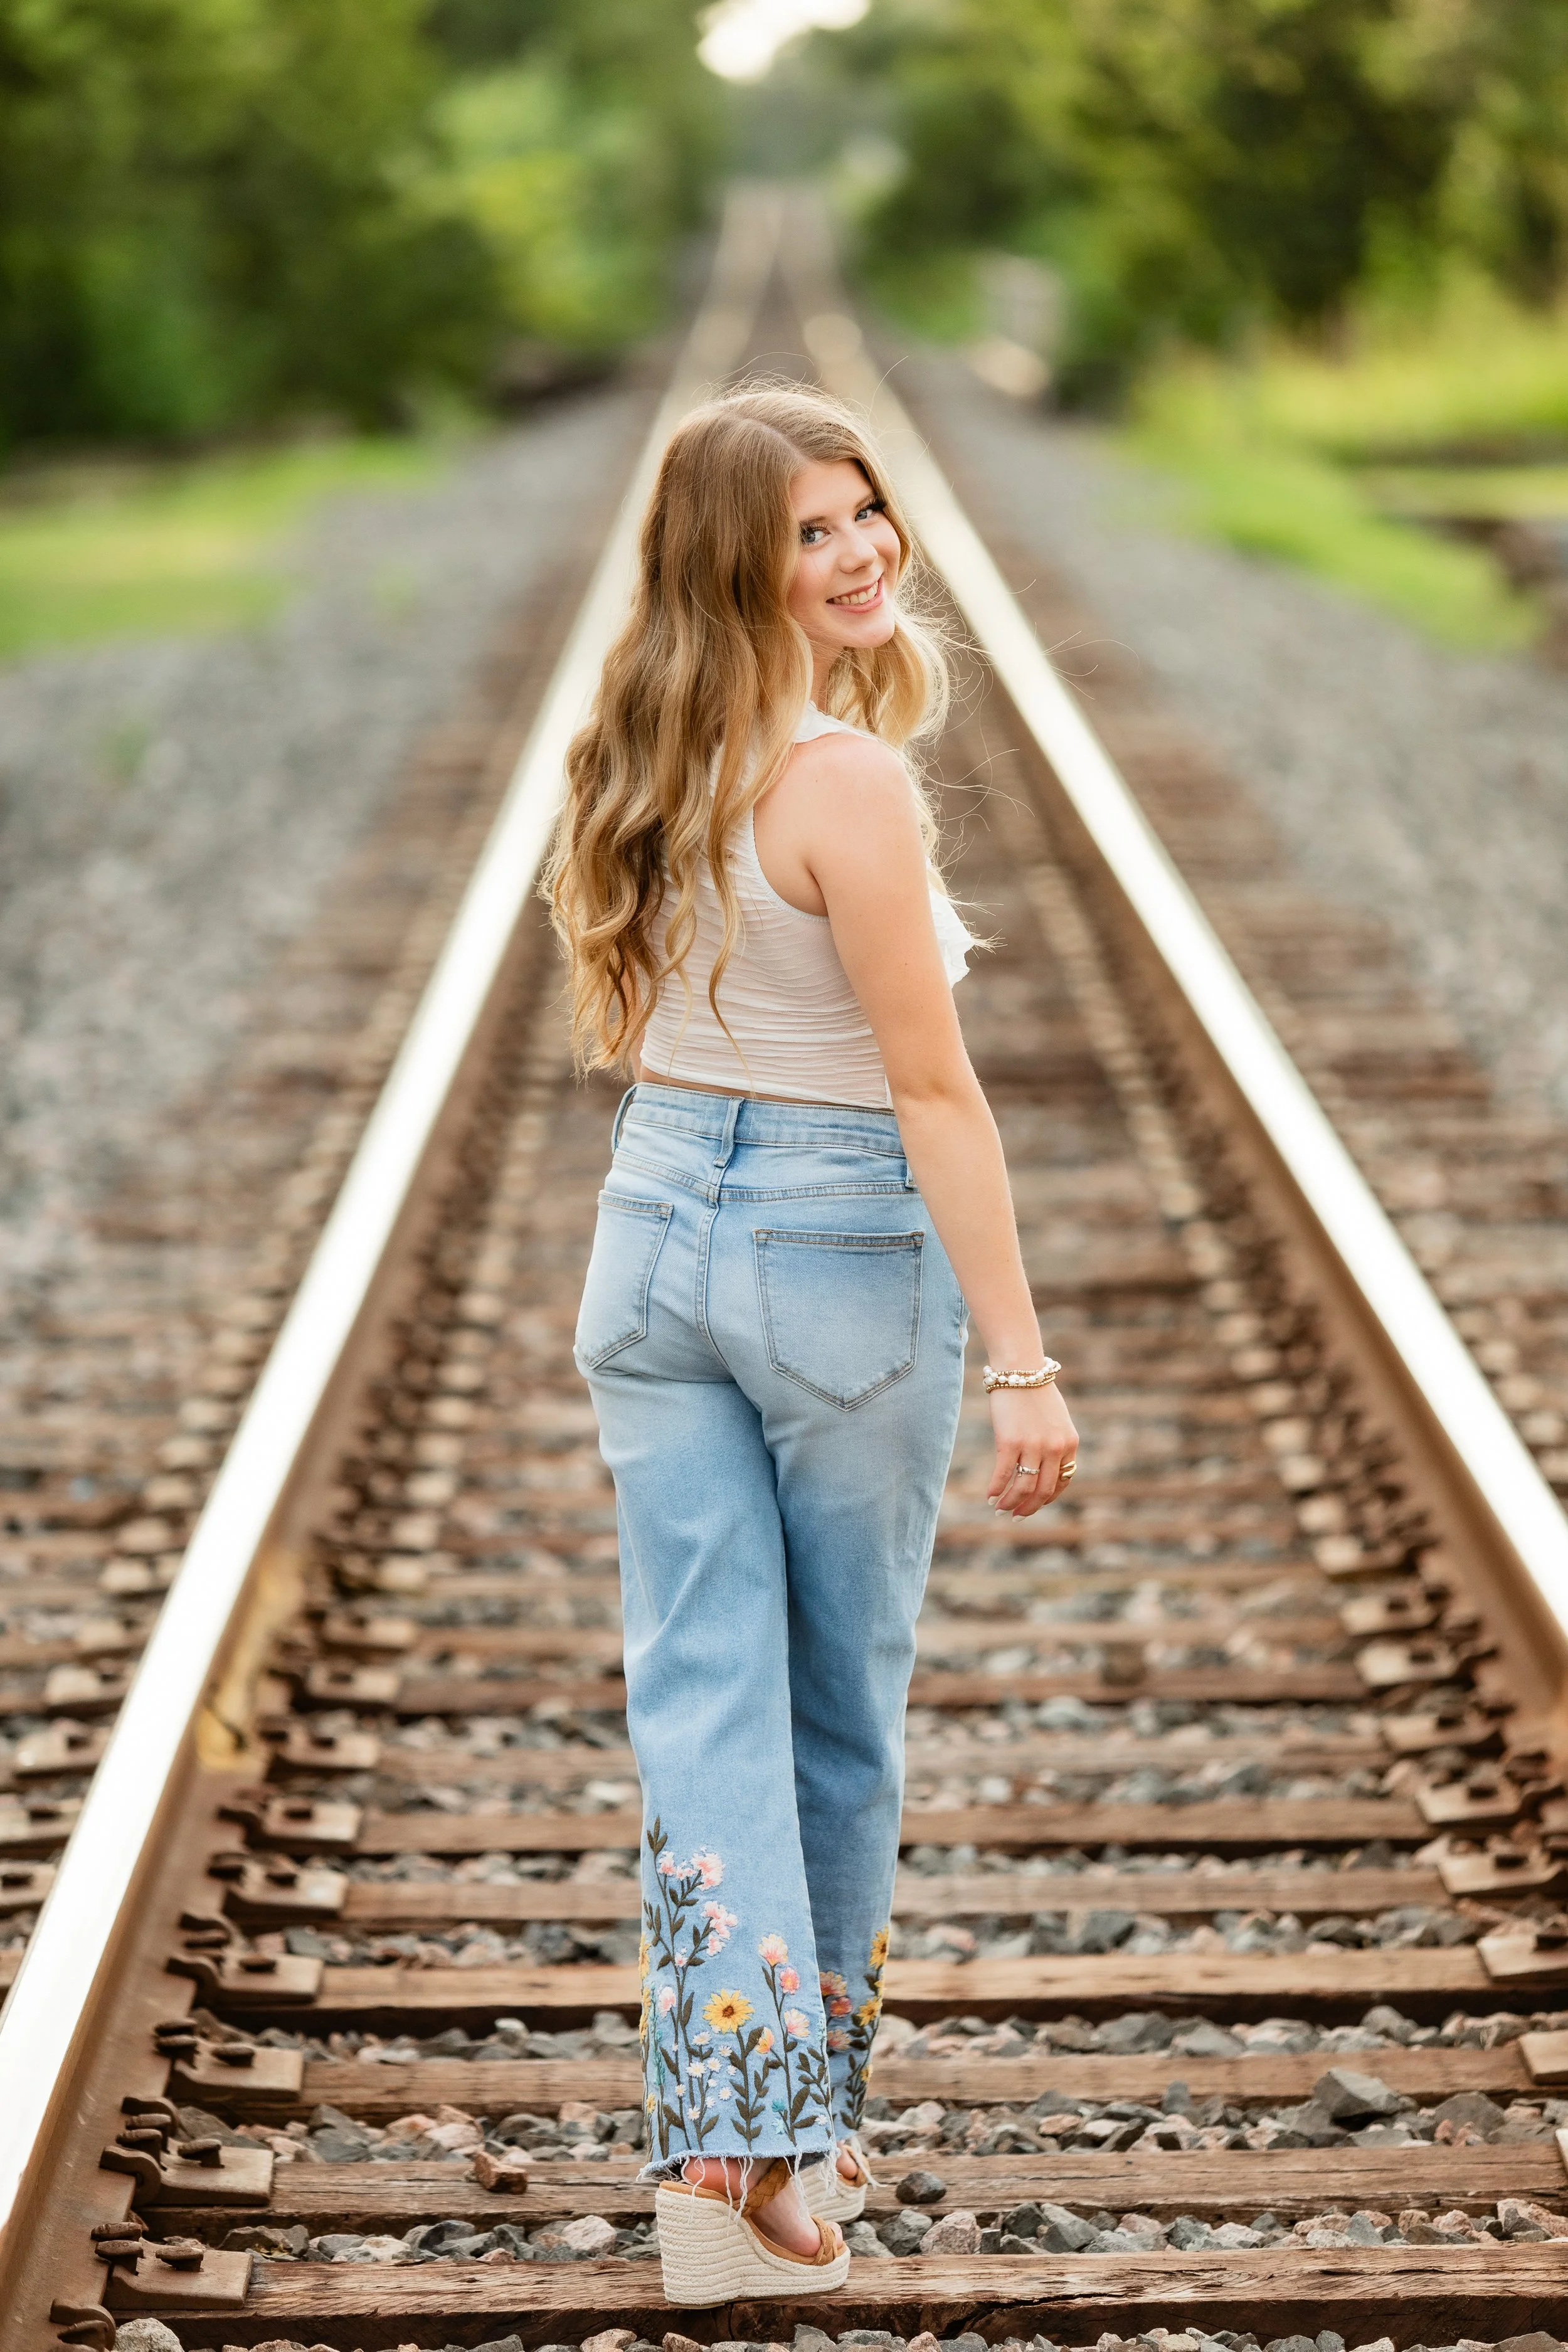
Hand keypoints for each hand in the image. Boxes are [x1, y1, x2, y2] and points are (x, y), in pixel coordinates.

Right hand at [987, 1382, 1077, 1516]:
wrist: (1021, 1370)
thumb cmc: (1036, 1392)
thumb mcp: (1056, 1420)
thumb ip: (1055, 1442)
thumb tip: (1044, 1467)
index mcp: (1069, 1444)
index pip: (1062, 1482)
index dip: (1046, 1499)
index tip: (1033, 1504)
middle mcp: (1054, 1448)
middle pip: (1043, 1491)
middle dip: (1028, 1508)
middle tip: (1016, 1516)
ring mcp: (1033, 1446)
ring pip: (1023, 1487)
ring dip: (1010, 1503)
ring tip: (999, 1509)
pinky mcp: (1010, 1441)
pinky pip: (1004, 1474)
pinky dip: (996, 1489)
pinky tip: (989, 1496)